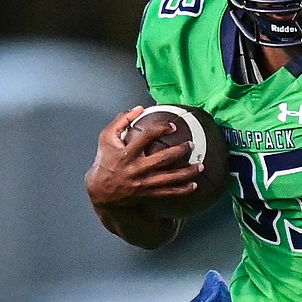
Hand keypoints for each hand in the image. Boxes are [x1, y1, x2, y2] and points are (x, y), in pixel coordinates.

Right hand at [85, 106, 200, 209]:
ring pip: (169, 178)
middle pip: (163, 159)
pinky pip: (168, 192)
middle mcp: (136, 168)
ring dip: (187, 173)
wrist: (101, 190)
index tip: (172, 126)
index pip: (146, 137)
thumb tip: (139, 108)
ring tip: (200, 166)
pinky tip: (194, 185)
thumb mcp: (107, 138)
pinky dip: (182, 190)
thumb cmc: (106, 161)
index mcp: (126, 153)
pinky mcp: (148, 193)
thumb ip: (121, 120)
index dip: (161, 129)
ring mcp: (143, 183)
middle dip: (180, 151)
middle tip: (191, 145)